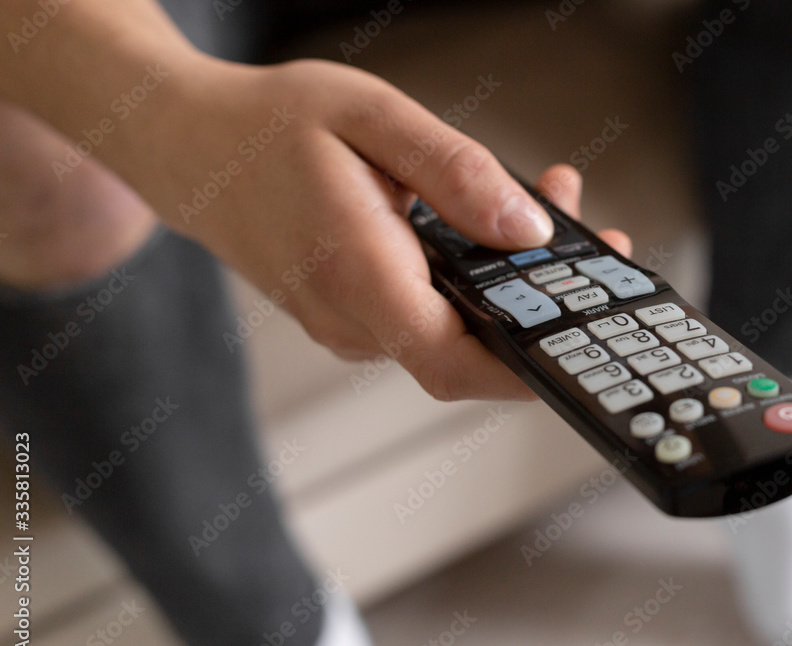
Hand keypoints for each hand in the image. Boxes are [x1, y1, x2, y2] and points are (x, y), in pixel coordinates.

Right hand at [136, 58, 631, 400]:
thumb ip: (455, 175)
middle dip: (539, 304)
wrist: (192, 150)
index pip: (454, 362)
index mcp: (357, 273)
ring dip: (506, 282)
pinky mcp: (349, 315)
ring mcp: (346, 325)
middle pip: (468, 348)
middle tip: (590, 237)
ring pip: (449, 330)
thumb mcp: (371, 120)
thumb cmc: (269, 127)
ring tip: (544, 204)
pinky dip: (467, 278)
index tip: (582, 342)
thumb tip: (526, 231)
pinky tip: (481, 223)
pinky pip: (422, 314)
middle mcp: (350, 317)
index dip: (525, 370)